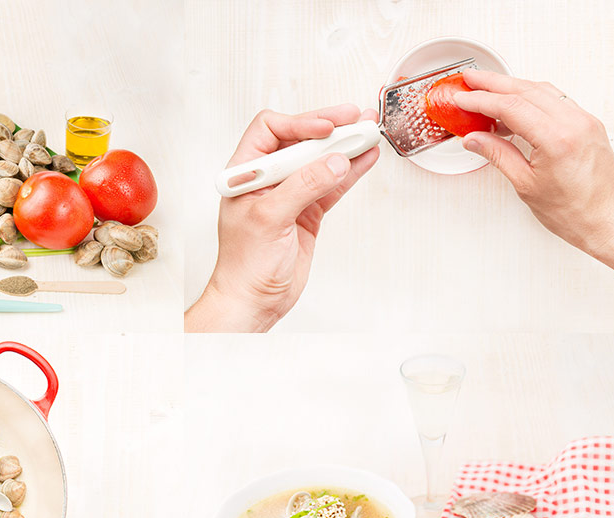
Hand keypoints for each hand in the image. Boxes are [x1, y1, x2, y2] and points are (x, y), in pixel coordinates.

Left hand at [185, 104, 379, 331]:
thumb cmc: (244, 265)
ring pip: (320, 161)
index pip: (270, 130)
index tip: (327, 128)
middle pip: (300, 140)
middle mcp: (267, 179)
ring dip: (344, 146)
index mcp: (245, 173)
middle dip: (328, 129)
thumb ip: (303, 187)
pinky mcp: (308, 212)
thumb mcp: (270, 219)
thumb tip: (334, 161)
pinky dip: (350, 171)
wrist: (254, 300)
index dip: (299, 124)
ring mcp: (290, 194)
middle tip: (355, 119)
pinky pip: (332, 185)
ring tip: (368, 131)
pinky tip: (366, 158)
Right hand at [456, 69, 613, 329]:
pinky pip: (556, 100)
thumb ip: (499, 155)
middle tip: (470, 79)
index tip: (462, 98)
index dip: (482, 100)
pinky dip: (532, 97)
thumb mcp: (526, 185)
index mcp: (556, 138)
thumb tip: (475, 139)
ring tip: (488, 89)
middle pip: (526, 90)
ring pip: (542, 90)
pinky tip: (516, 106)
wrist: (611, 220)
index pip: (510, 106)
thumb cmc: (575, 212)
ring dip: (513, 86)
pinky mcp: (588, 124)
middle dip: (494, 83)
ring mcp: (584, 121)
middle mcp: (574, 123)